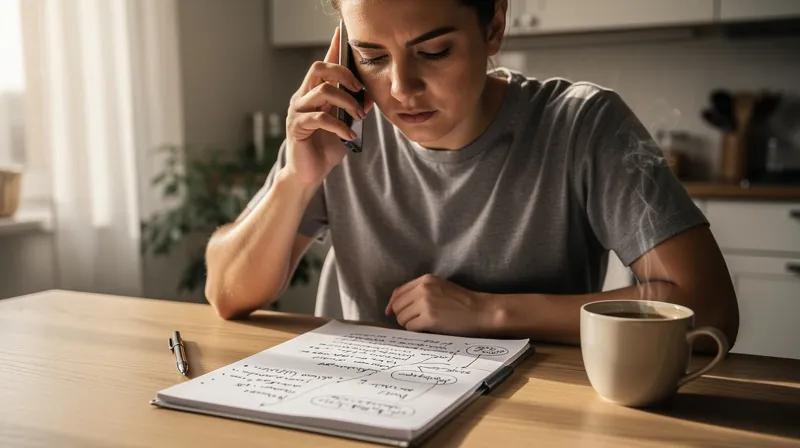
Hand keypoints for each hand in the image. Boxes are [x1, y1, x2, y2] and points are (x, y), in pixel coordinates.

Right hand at [285, 27, 373, 186]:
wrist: (309, 174)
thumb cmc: (326, 148)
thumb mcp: (346, 126)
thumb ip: (354, 109)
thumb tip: (368, 94)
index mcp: (314, 93)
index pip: (323, 65)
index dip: (332, 48)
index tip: (341, 33)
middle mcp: (302, 97)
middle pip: (319, 69)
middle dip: (343, 74)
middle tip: (359, 89)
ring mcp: (297, 111)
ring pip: (323, 91)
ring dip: (347, 102)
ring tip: (359, 117)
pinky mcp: (297, 127)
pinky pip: (320, 118)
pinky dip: (340, 126)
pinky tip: (349, 136)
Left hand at [385, 274, 497, 335]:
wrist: (481, 311)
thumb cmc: (463, 302)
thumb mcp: (440, 288)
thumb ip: (420, 291)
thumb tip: (396, 305)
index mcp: (425, 279)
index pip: (398, 292)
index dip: (393, 304)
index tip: (390, 312)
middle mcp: (423, 289)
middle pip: (397, 306)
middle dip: (402, 316)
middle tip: (414, 321)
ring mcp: (425, 303)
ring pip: (402, 318)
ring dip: (409, 324)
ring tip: (424, 325)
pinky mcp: (429, 318)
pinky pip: (410, 327)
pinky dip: (416, 331)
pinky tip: (428, 329)